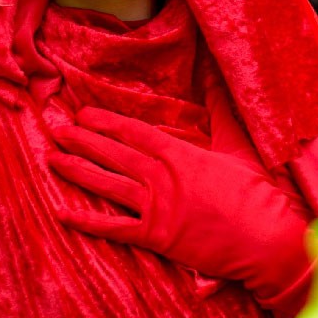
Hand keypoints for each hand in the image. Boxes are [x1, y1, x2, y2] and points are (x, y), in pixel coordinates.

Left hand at [50, 106, 313, 315]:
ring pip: (107, 185)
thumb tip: (220, 81)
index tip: (84, 113)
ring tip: (53, 159)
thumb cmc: (254, 192)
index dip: (106, 122)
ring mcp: (156, 207)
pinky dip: (86, 222)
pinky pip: (112, 228)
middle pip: (114, 154)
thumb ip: (223, 114)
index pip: (134, 132)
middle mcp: (162, 176)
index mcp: (181, 153)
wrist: (263, 237)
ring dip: (78, 170)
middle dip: (83, 140)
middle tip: (56, 129)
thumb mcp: (238, 146)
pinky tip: (62, 213)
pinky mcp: (155, 236)